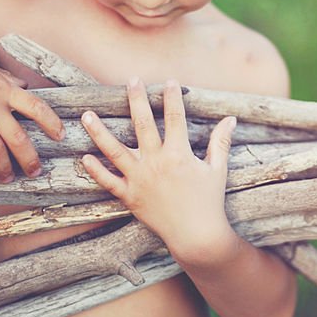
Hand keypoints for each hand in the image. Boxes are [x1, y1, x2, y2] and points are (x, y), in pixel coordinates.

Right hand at [0, 28, 65, 181]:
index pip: (38, 108)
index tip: (61, 136)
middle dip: (30, 159)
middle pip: (19, 138)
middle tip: (35, 172)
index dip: (52, 124)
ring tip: (7, 178)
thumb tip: (24, 85)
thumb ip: (7, 79)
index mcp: (5, 88)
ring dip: (4, 168)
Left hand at [80, 77, 238, 262]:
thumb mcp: (217, 169)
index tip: (169, 82)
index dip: (172, 97)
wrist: (196, 236)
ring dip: (99, 132)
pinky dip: (95, 170)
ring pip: (115, 150)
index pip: (175, 117)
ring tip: (87, 114)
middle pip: (143, 124)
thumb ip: (221, 142)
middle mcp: (156, 163)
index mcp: (179, 154)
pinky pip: (108, 182)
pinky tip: (85, 157)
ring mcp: (140, 180)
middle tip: (131, 81)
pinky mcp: (130, 197)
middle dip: (137, 100)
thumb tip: (231, 119)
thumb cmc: (209, 202)